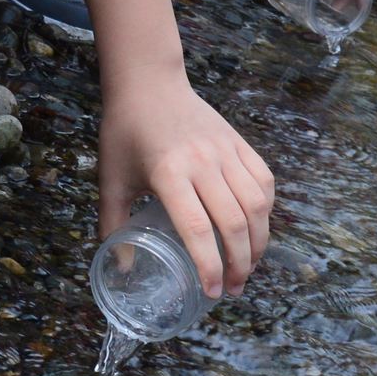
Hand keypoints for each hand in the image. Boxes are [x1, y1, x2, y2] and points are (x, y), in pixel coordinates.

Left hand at [98, 67, 274, 296]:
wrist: (148, 83)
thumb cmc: (125, 132)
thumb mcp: (111, 179)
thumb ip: (112, 224)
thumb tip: (120, 267)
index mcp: (169, 173)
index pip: (198, 230)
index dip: (209, 266)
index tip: (213, 292)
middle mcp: (203, 163)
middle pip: (235, 223)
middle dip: (240, 264)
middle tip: (234, 288)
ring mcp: (225, 151)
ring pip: (257, 206)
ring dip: (258, 242)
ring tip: (248, 266)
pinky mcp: (239, 142)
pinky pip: (263, 182)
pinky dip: (266, 211)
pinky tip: (256, 229)